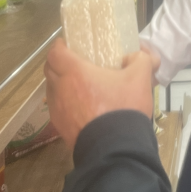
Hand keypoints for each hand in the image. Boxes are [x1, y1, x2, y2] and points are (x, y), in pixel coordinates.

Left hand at [44, 39, 158, 146]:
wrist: (115, 148)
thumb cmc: (123, 107)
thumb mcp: (140, 78)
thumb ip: (141, 60)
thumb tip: (139, 55)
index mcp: (75, 72)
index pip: (55, 52)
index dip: (59, 45)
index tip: (68, 43)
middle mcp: (61, 89)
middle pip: (49, 70)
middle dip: (58, 62)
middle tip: (75, 62)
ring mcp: (58, 111)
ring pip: (52, 90)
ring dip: (61, 83)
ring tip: (79, 85)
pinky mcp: (61, 128)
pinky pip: (58, 109)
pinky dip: (65, 102)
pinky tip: (82, 106)